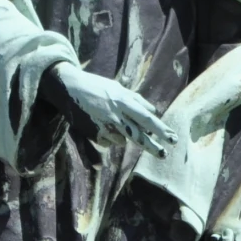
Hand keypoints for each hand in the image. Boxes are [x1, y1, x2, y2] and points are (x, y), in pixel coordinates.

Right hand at [47, 65, 173, 155]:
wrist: (67, 87)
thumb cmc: (95, 85)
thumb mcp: (117, 87)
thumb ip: (136, 99)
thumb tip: (153, 110)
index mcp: (123, 101)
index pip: (146, 118)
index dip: (160, 129)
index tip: (172, 138)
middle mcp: (115, 115)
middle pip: (138, 135)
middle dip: (153, 146)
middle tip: (164, 155)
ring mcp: (104, 126)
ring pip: (123, 140)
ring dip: (122, 135)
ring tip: (108, 119)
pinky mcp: (93, 134)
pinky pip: (109, 142)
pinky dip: (109, 136)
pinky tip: (99, 124)